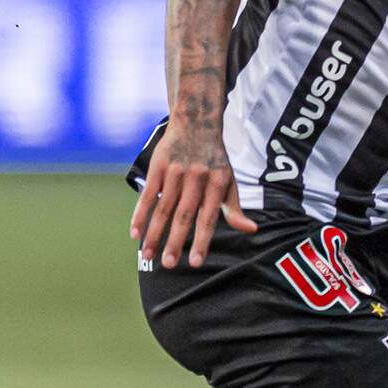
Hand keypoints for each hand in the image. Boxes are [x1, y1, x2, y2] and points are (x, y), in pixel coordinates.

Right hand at [129, 119, 256, 267]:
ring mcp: (176, 172)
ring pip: (163, 208)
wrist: (197, 122)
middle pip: (184, 216)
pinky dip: (140, 214)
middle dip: (175, 242)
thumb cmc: (215, 159)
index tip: (195, 262)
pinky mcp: (158, 166)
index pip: (209, 218)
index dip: (202, 241)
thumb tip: (252, 230)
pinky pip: (147, 194)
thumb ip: (235, 208)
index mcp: (217, 184)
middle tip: (168, 265)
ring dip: (154, 233)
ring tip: (148, 255)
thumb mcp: (229, 180)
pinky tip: (135, 233)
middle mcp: (197, 179)